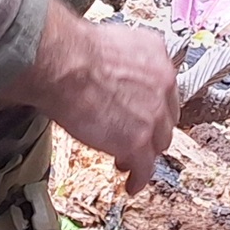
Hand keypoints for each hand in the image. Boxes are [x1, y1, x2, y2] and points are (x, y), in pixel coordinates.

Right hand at [12, 0, 176, 186]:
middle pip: (165, 117)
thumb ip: (122, 62)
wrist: (64, 64)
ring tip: (127, 161)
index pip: (164, 88)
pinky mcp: (138, 141)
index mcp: (156, 54)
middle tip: (136, 137)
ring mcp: (153, 115)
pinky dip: (138, 178)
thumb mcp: (110, 45)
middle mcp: (163, 83)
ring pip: (158, 143)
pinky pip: (144, 167)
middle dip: (151, 129)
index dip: (153, 105)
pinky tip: (131, 184)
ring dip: (144, 153)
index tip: (144, 113)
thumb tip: (112, 74)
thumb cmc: (72, 51)